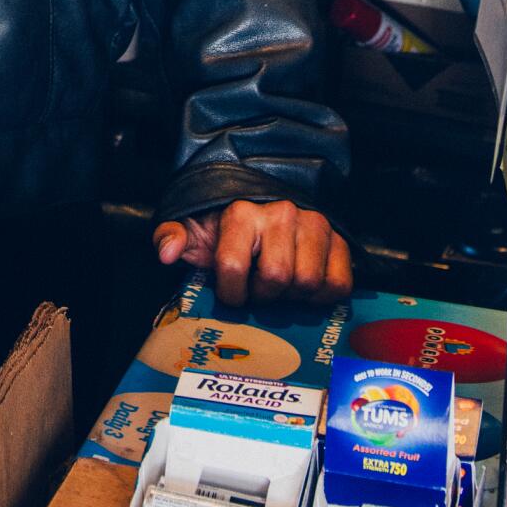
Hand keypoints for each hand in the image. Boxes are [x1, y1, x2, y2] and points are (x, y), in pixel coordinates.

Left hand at [153, 200, 351, 312]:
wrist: (264, 209)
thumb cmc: (226, 229)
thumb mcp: (194, 230)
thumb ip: (170, 237)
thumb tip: (167, 252)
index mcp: (241, 214)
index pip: (232, 266)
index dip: (230, 293)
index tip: (232, 293)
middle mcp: (279, 213)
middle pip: (276, 277)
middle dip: (263, 295)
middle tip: (259, 290)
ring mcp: (312, 223)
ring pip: (307, 282)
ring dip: (293, 297)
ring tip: (281, 287)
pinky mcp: (338, 238)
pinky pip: (338, 283)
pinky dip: (322, 296)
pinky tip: (306, 290)